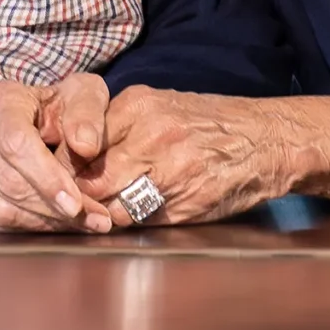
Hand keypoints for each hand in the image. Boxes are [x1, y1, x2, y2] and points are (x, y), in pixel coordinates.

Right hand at [0, 73, 114, 233]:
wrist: (37, 120)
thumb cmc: (61, 107)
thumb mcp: (85, 94)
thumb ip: (89, 113)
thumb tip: (85, 145)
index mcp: (0, 101)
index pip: (17, 144)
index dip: (47, 178)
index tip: (75, 204)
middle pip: (9, 182)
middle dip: (54, 208)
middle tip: (95, 220)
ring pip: (0, 208)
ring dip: (45, 223)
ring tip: (81, 223)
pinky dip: (26, 229)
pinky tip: (53, 222)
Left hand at [75, 87, 297, 227]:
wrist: (268, 140)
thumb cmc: (210, 124)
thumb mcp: (161, 106)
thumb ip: (119, 127)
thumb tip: (73, 156)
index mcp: (138, 106)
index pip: (77, 143)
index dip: (64, 167)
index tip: (61, 178)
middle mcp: (151, 135)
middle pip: (89, 178)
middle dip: (77, 196)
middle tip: (71, 205)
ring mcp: (170, 171)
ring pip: (110, 205)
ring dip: (101, 215)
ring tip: (98, 216)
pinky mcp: (185, 203)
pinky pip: (139, 222)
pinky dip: (129, 224)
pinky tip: (130, 218)